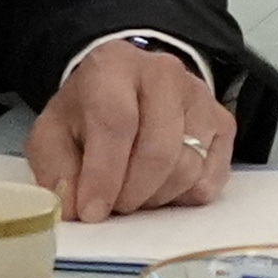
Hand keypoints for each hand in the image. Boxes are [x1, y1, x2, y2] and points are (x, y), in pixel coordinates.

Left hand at [28, 42, 231, 222]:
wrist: (125, 88)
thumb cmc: (86, 114)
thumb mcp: (53, 135)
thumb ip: (57, 171)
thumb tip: (76, 208)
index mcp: (114, 67)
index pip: (116, 123)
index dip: (104, 174)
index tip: (92, 211)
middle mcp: (164, 73)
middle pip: (158, 150)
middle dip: (132, 192)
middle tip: (113, 205)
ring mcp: (201, 96)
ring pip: (188, 167)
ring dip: (157, 196)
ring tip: (134, 190)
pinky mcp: (223, 122)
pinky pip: (212, 176)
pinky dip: (185, 194)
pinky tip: (162, 185)